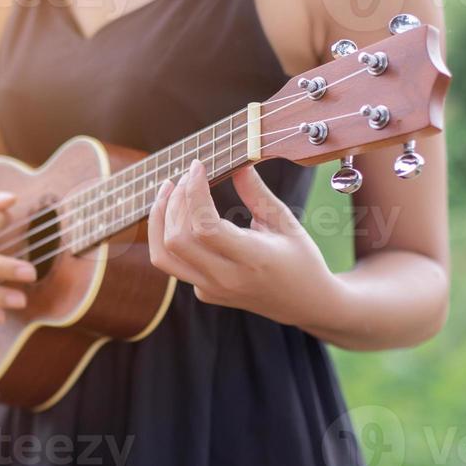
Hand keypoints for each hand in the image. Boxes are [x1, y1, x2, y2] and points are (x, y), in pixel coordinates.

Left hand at [146, 159, 341, 327]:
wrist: (305, 304)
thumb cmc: (300, 258)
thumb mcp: (285, 222)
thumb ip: (257, 193)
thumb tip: (238, 162)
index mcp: (252, 259)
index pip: (205, 227)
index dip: (194, 193)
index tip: (198, 166)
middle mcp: (227, 279)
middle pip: (177, 240)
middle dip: (174, 202)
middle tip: (185, 176)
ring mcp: (211, 289)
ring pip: (163, 255)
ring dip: (160, 219)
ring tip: (168, 190)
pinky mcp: (204, 293)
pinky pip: (173, 263)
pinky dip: (169, 233)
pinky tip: (179, 212)